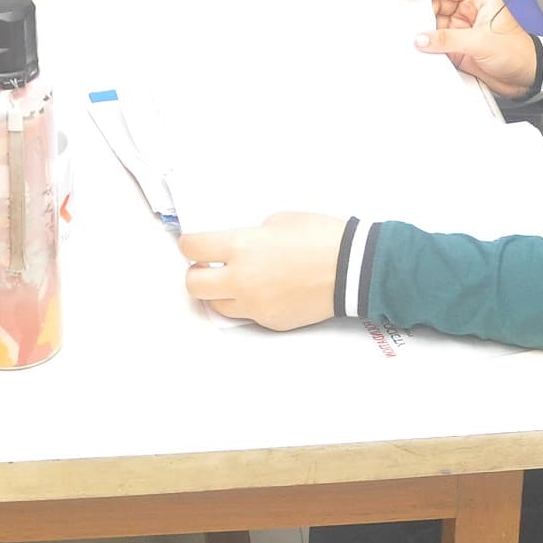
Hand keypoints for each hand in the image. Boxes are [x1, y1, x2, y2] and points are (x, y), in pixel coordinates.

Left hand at [180, 213, 347, 329]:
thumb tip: (236, 248)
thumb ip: (249, 235)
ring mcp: (255, 304)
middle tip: (209, 264)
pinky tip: (265, 289)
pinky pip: (246, 314)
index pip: (191, 248)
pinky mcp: (270, 321)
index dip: (189, 244)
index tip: (194, 244)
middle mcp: (242, 279)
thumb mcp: (278, 221)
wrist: (352, 268)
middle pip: (193, 284)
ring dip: (220, 291)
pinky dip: (247, 303)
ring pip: (216, 304)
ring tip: (238, 279)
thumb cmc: (321, 237)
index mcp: (241, 247)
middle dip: (197, 272)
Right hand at [403, 0, 536, 96]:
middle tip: (406, 19)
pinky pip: (437, 43)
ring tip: (412, 36)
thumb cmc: (518, 52)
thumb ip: (449, 39)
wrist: (526, 77)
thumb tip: (423, 38)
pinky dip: (428, 46)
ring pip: (434, 24)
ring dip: (423, 31)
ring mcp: (462, 30)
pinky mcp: (458, 47)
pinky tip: (421, 49)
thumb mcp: (481, 42)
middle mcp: (469, 12)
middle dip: (421, 11)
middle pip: (436, 4)